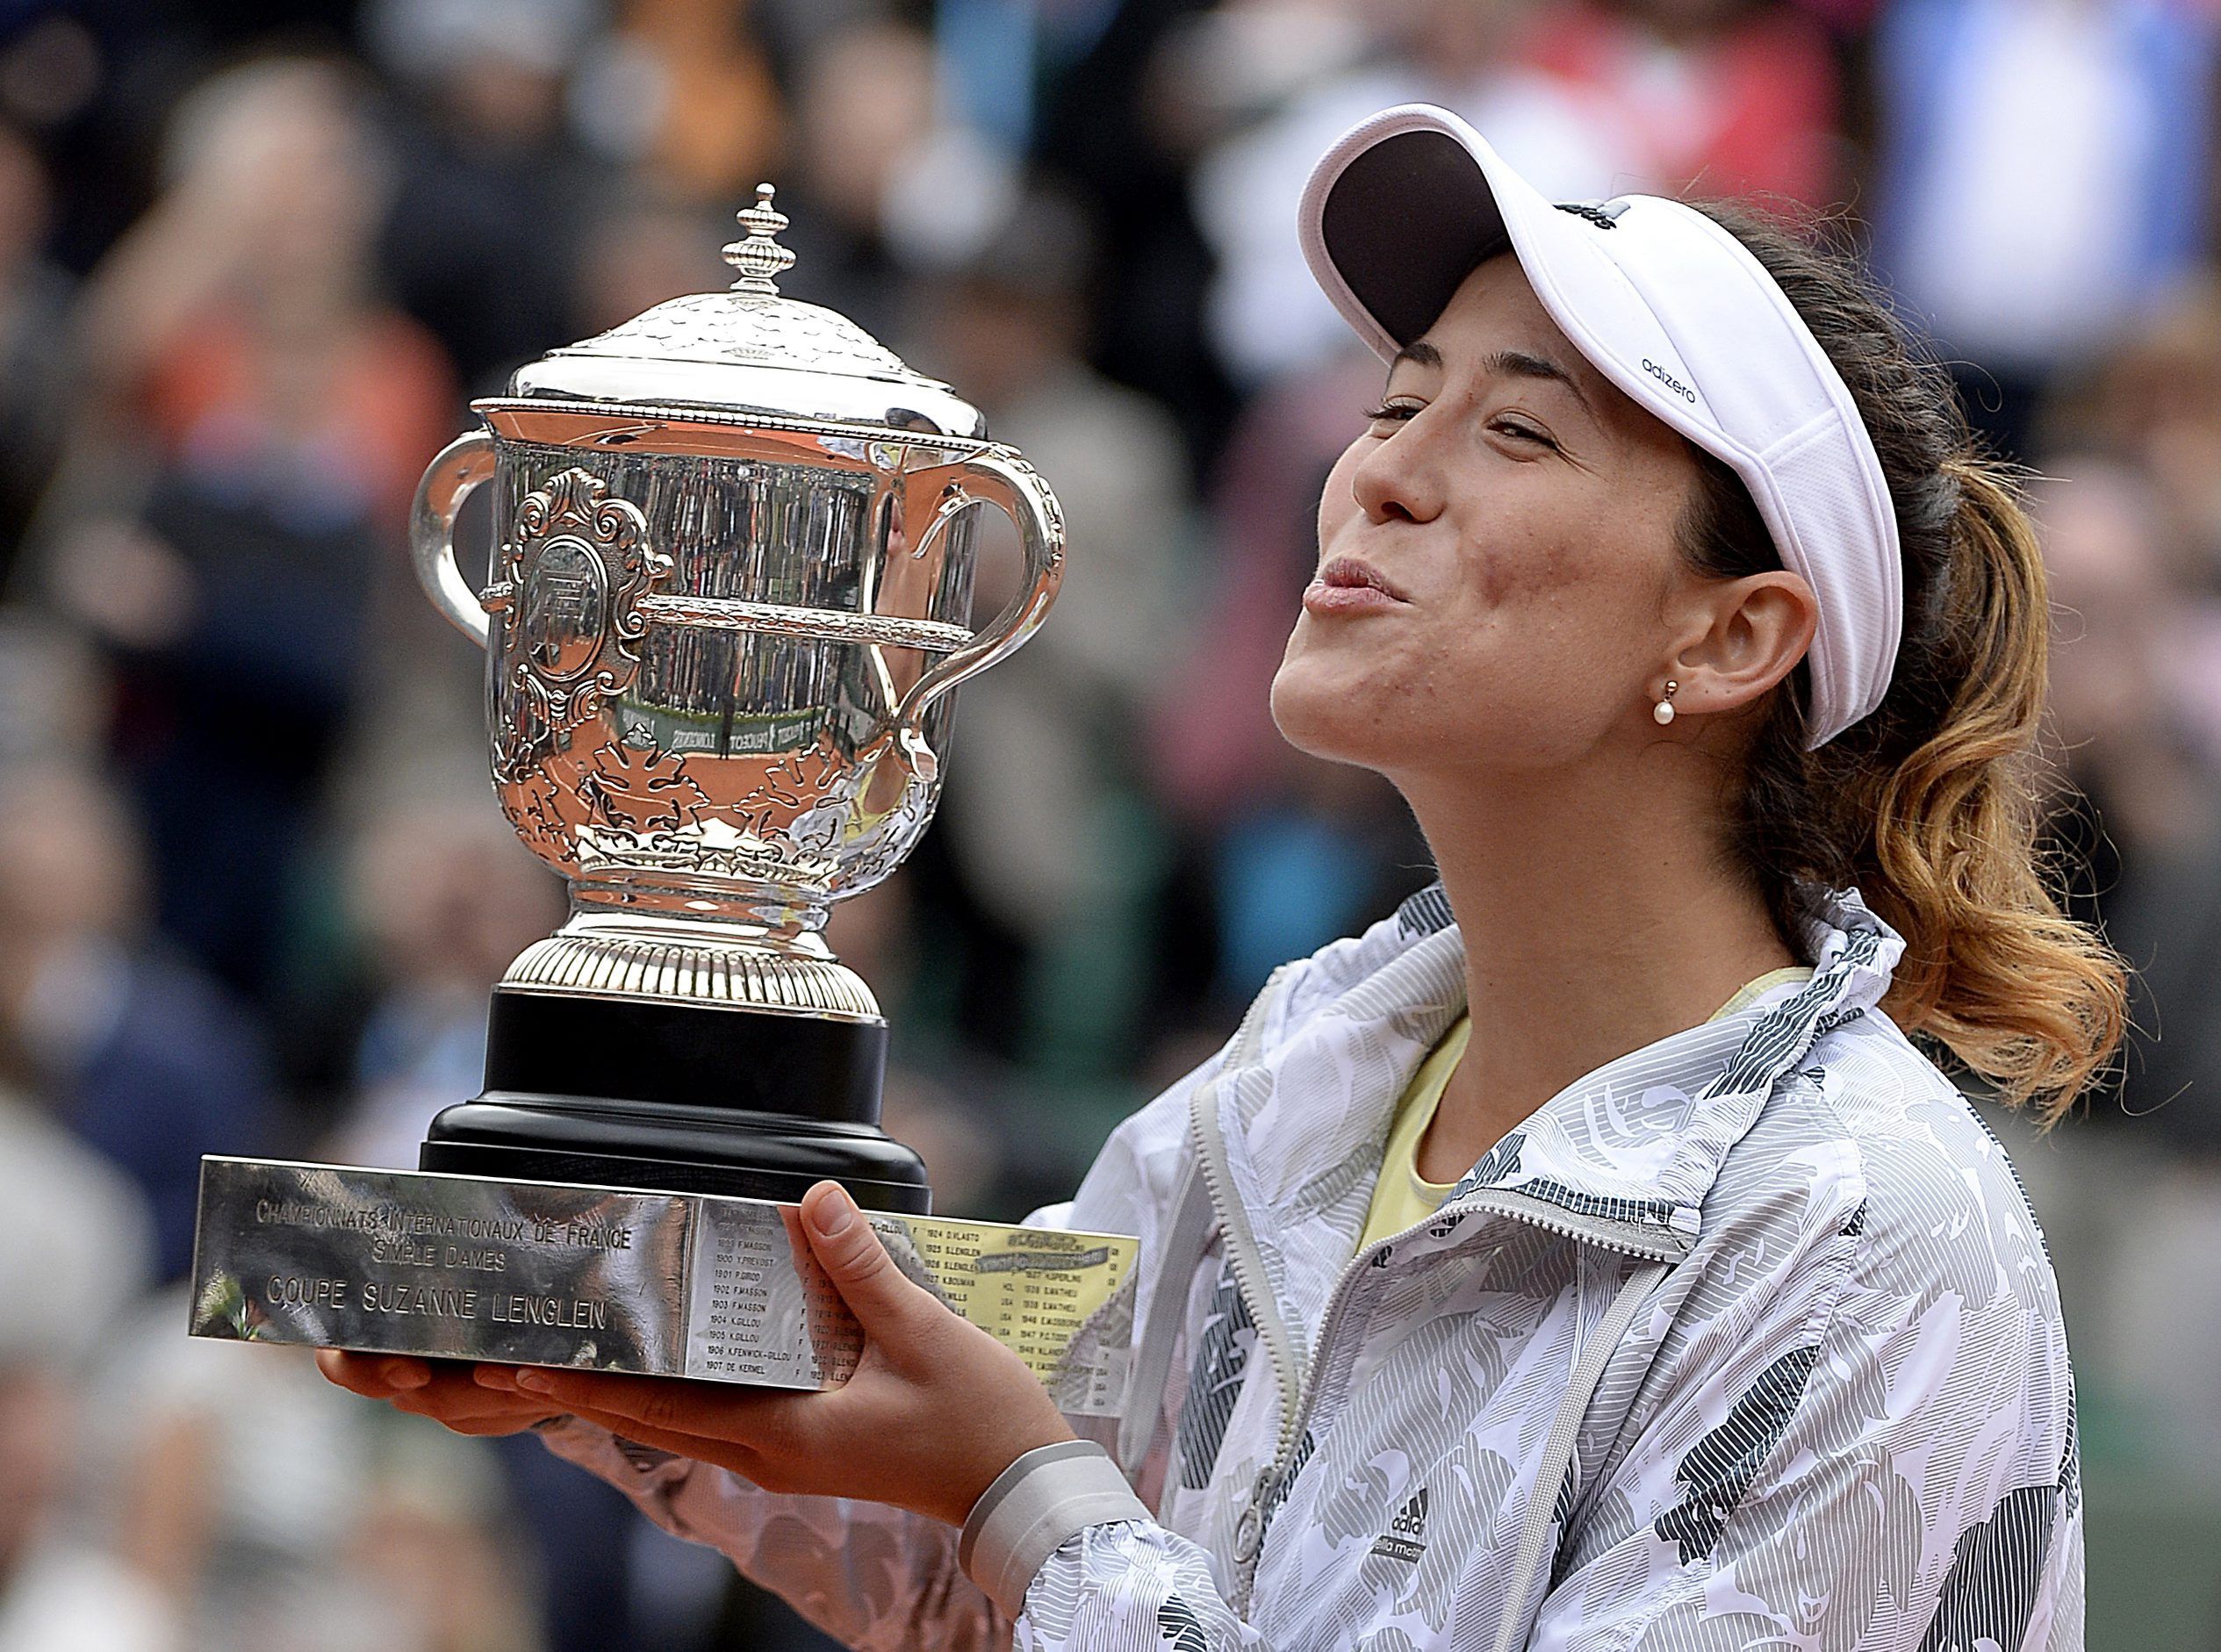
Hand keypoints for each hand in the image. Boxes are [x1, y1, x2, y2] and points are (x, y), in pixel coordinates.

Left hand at [318, 1182, 1078, 1526]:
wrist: (1022, 1490)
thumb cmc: (978, 1423)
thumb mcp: (924, 1337)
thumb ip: (858, 1267)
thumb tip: (805, 1199)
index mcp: (778, 1432)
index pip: (652, 1404)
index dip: (575, 1383)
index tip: (504, 1362)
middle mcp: (760, 1448)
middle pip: (639, 1414)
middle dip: (562, 1385)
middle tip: (487, 1351)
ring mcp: (776, 1450)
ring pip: (666, 1416)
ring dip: (605, 1385)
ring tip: (540, 1348)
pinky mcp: (798, 1442)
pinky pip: (710, 1411)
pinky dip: (663, 1385)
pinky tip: (648, 1355)